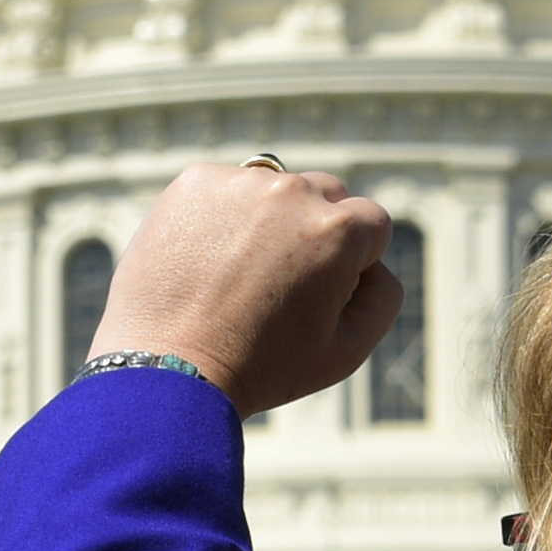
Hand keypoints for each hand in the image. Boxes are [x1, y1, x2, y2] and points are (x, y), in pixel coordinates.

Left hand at [88, 164, 401, 416]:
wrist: (168, 369)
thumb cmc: (261, 367)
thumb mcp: (347, 350)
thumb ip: (383, 295)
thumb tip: (374, 260)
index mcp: (337, 230)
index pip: (371, 223)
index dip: (353, 263)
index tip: (318, 294)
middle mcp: (291, 191)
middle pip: (326, 195)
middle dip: (314, 232)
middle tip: (279, 284)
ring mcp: (238, 181)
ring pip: (275, 189)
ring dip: (268, 220)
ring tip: (237, 275)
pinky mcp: (193, 182)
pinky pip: (227, 189)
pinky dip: (223, 216)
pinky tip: (207, 261)